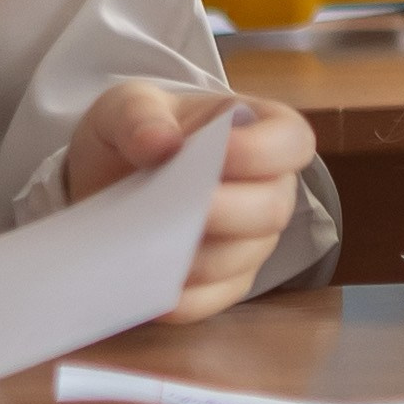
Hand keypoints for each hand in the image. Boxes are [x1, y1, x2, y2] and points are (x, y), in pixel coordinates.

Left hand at [66, 84, 316, 322]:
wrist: (111, 177)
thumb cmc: (139, 132)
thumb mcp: (128, 104)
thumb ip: (139, 115)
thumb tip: (159, 143)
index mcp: (261, 131)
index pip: (292, 142)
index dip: (263, 152)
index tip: (219, 152)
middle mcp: (270, 189)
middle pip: (273, 209)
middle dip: (225, 212)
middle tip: (175, 208)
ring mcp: (251, 241)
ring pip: (242, 258)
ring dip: (195, 255)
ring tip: (148, 242)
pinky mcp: (225, 283)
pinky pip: (213, 299)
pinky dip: (181, 297)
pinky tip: (149, 283)